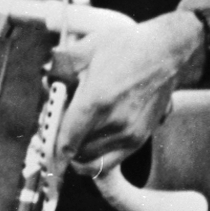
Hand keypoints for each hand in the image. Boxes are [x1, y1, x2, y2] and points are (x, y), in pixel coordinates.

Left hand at [60, 11, 198, 171]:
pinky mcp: (139, 139)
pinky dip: (94, 158)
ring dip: (78, 151)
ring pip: (90, 160)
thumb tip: (45, 85)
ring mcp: (129, 134)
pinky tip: (88, 141)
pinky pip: (108, 162)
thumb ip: (59, 70)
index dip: (50, 147)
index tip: (44, 144)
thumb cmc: (126, 48)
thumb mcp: (85, 50)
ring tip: (75, 132)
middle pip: (75, 152)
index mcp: (96, 101)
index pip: (65, 140)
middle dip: (61, 144)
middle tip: (57, 128)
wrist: (165, 51)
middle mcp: (114, 123)